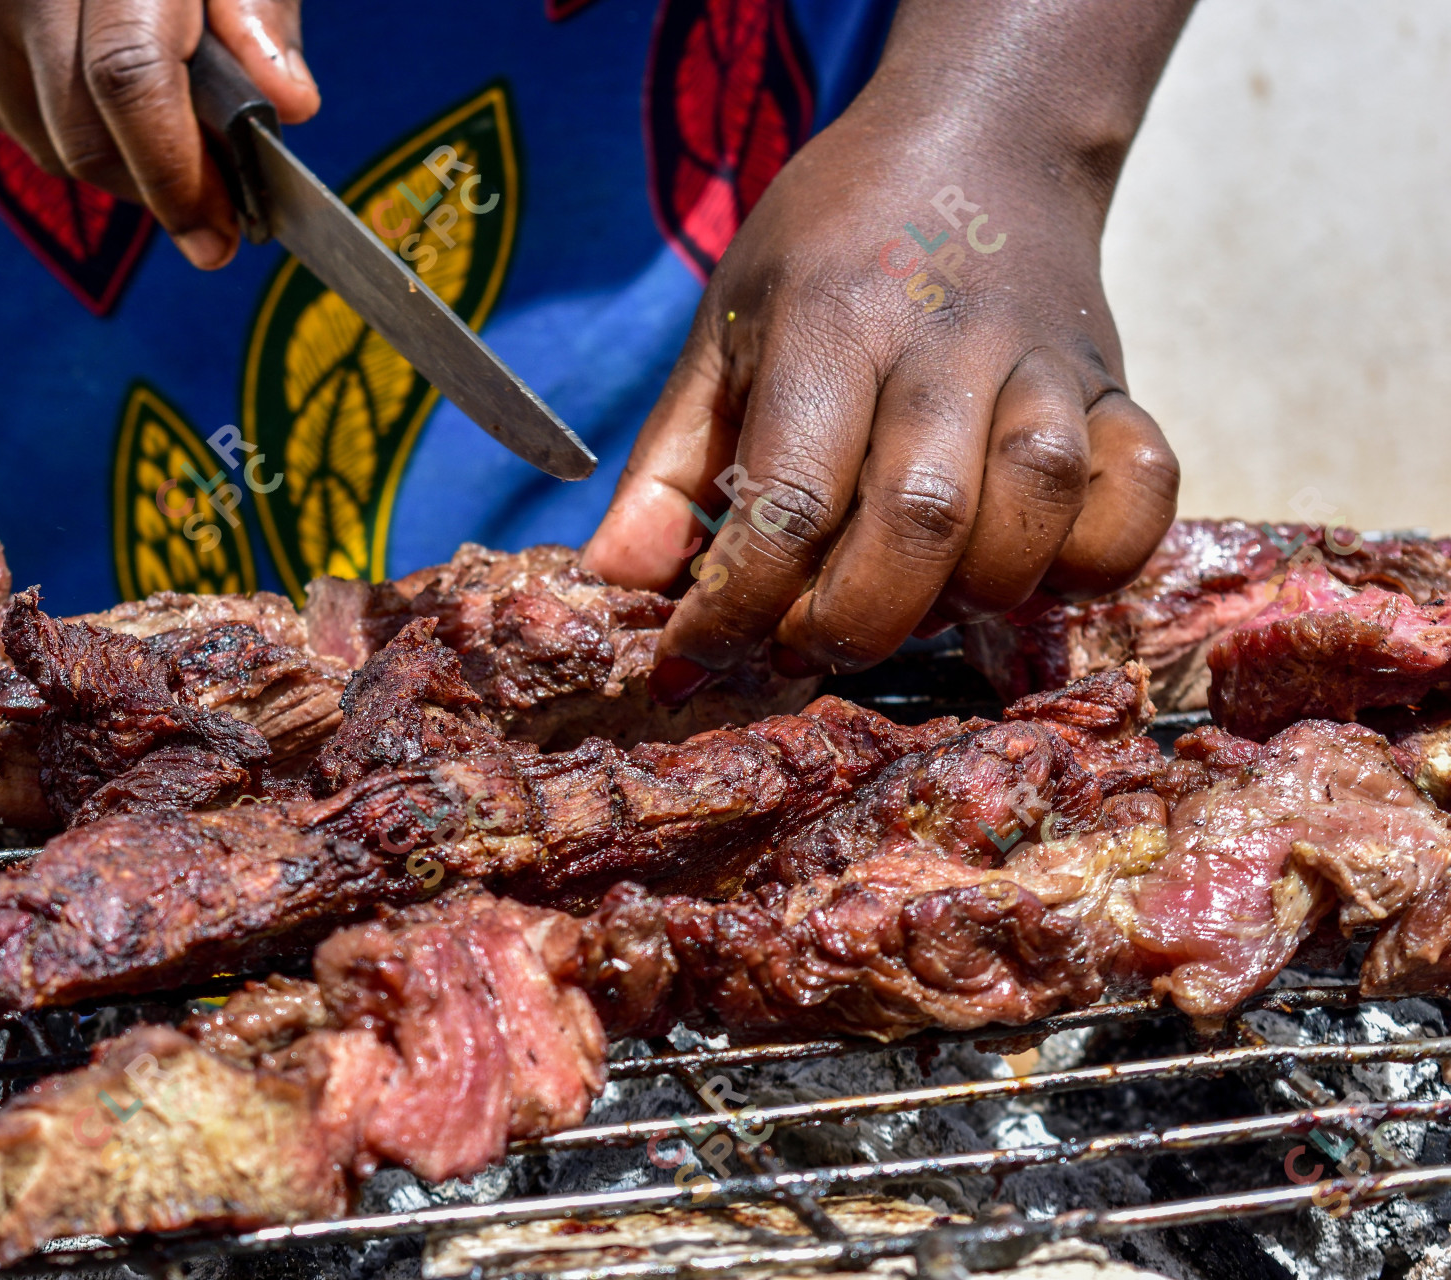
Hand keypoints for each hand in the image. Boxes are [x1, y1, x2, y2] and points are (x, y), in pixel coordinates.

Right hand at [0, 0, 319, 267]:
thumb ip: (259, 14)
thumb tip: (289, 104)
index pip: (127, 78)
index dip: (173, 173)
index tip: (216, 239)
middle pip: (80, 133)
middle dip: (151, 186)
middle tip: (207, 200)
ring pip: (41, 142)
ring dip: (108, 160)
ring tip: (153, 126)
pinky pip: (0, 117)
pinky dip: (55, 126)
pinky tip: (85, 84)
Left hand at [584, 0, 1192, 699]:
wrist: (979, 141)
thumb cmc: (831, 248)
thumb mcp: (725, 329)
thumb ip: (669, 465)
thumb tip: (617, 582)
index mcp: (833, 322)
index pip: (788, 499)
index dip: (734, 609)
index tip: (690, 664)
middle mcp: (951, 342)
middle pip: (919, 524)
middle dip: (850, 622)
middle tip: (803, 643)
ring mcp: (1050, 364)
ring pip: (1032, 517)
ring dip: (965, 597)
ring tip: (909, 597)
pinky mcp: (1121, 389)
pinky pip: (1140, 499)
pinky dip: (1091, 560)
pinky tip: (1026, 569)